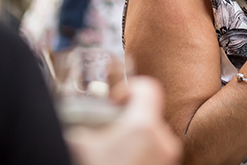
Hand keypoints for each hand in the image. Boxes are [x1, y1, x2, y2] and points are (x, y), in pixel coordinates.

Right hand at [65, 76, 181, 164]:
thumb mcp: (78, 144)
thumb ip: (83, 121)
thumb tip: (77, 113)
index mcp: (143, 126)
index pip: (149, 88)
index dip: (129, 90)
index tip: (113, 104)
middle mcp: (163, 142)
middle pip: (149, 116)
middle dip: (128, 123)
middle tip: (106, 137)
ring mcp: (168, 162)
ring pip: (152, 140)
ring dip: (133, 144)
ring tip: (110, 157)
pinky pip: (155, 158)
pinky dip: (139, 158)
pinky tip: (119, 164)